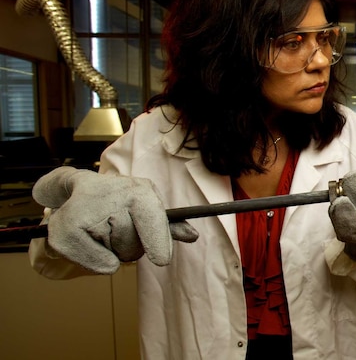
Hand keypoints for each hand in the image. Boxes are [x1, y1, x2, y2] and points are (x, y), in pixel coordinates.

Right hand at [32, 167, 197, 273]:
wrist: (77, 191)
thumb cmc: (120, 201)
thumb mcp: (148, 208)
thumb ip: (169, 225)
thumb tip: (192, 236)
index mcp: (138, 191)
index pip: (150, 218)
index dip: (157, 239)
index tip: (162, 260)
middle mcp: (113, 197)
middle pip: (135, 247)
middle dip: (132, 246)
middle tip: (118, 227)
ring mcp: (84, 212)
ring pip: (118, 257)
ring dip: (115, 252)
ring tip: (103, 230)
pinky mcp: (63, 229)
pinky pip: (97, 265)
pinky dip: (97, 262)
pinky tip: (89, 240)